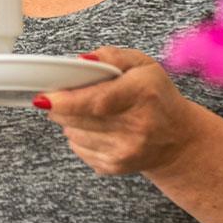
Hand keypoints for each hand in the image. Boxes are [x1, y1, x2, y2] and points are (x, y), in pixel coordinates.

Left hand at [37, 46, 195, 177]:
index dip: (66, 100)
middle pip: (77, 118)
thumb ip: (111, 56)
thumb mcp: (143, 65)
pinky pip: (78, 148)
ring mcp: (125, 150)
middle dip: (60, 106)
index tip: (45, 96)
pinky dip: (79, 136)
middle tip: (61, 96)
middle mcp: (136, 125)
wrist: (178, 139)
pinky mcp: (114, 166)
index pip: (97, 100)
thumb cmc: (157, 97)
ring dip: (70, 120)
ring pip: (73, 133)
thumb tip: (80, 61)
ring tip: (89, 112)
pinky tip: (96, 128)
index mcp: (143, 93)